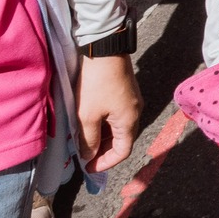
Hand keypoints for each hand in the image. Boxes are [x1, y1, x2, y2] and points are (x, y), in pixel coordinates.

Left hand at [77, 53, 142, 172]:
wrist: (104, 49)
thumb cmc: (96, 84)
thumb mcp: (87, 116)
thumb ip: (88, 140)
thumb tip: (89, 155)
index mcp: (129, 121)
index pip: (122, 151)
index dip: (106, 163)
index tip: (88, 168)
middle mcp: (135, 112)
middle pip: (122, 140)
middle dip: (102, 150)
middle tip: (84, 155)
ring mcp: (132, 100)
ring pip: (118, 127)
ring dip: (102, 136)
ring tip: (83, 139)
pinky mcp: (126, 91)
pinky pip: (117, 115)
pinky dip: (104, 124)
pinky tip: (90, 121)